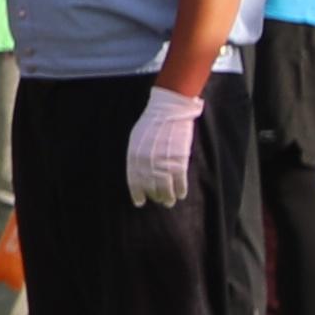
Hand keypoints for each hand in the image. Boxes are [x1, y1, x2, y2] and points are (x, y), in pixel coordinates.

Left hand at [126, 87, 202, 206]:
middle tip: (160, 201)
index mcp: (134, 156)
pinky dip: (180, 190)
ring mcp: (164, 162)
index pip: (134, 181)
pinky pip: (180, 182)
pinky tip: (180, 195)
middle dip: (155, 196)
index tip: (139, 202)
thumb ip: (137, 157)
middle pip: (151, 186)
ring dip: (167, 197)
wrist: (168, 112)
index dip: (137, 193)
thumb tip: (139, 173)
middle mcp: (147, 162)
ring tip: (169, 202)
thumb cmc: (151, 124)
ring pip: (165, 188)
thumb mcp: (136, 140)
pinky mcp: (179, 161)